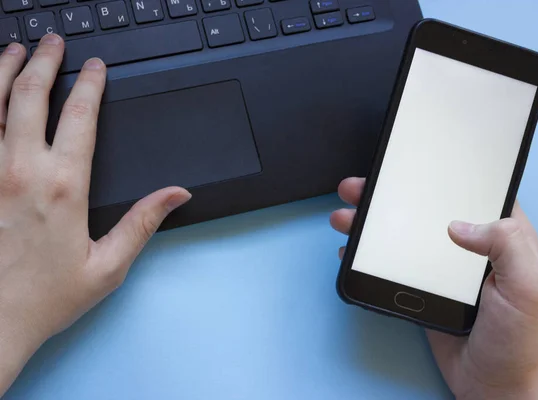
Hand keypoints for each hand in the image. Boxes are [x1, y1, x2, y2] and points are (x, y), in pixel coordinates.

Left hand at [0, 36, 190, 394]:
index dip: (91, 85)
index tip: (96, 68)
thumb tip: (176, 194)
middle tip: (53, 43)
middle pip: (32, 96)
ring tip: (13, 50)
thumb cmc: (44, 298)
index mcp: (63, 187)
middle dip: (44, 61)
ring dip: (3, 70)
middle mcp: (20, 172)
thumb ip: (143, 222)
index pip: (80, 117)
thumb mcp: (109, 265)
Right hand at [330, 177, 537, 399]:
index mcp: (500, 235)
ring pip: (401, 232)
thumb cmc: (517, 338)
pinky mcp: (420, 286)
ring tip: (344, 218)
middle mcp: (468, 245)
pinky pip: (391, 262)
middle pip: (424, 208)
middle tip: (360, 188)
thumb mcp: (527, 287)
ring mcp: (439, 266)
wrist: (492, 384)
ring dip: (371, 223)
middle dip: (389, 195)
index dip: (440, 174)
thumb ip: (507, 245)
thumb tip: (457, 225)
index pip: (470, 191)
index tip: (408, 163)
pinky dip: (368, 254)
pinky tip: (350, 249)